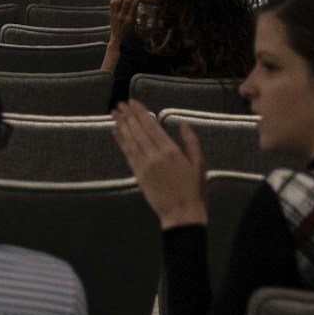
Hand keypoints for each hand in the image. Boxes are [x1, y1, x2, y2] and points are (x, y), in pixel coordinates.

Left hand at [107, 0, 140, 36]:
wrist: (118, 40)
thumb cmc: (131, 35)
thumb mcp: (138, 27)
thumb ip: (141, 17)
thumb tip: (143, 7)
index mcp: (130, 20)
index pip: (134, 5)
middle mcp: (122, 17)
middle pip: (126, 1)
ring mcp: (115, 15)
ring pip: (118, 0)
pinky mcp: (111, 15)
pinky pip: (112, 3)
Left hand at [113, 100, 206, 228]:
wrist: (181, 213)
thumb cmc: (194, 189)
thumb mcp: (199, 164)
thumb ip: (191, 142)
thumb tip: (184, 123)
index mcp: (171, 150)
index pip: (151, 126)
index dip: (141, 112)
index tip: (133, 102)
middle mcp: (155, 155)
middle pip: (138, 130)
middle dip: (128, 115)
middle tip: (120, 103)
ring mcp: (144, 165)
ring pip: (130, 140)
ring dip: (121, 124)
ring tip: (114, 112)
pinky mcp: (137, 174)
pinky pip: (127, 154)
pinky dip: (120, 141)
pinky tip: (115, 131)